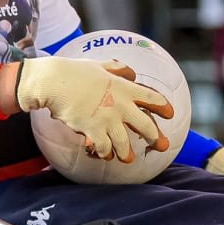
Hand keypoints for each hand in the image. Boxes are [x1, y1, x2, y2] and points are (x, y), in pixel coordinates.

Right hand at [18, 57, 172, 162]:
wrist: (54, 83)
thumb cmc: (74, 72)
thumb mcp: (100, 65)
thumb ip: (117, 69)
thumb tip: (130, 72)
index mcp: (124, 88)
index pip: (151, 98)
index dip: (162, 107)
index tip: (170, 114)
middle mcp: (120, 105)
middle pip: (145, 126)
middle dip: (155, 138)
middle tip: (161, 146)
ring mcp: (107, 119)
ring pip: (124, 143)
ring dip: (126, 153)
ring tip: (127, 158)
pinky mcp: (93, 130)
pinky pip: (104, 148)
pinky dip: (105, 153)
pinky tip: (104, 154)